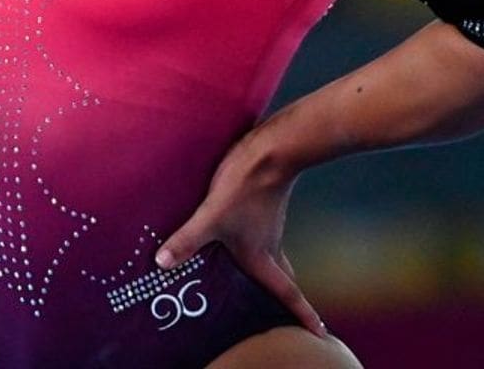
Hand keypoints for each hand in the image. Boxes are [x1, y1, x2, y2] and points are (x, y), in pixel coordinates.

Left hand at [154, 127, 326, 337]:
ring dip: (268, 269)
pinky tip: (238, 234)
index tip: (322, 335)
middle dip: (285, 297)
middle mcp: (270, 243)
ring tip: (252, 279)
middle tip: (286, 313)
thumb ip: (187, 239)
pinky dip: (256, 242)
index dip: (303, 315)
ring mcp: (269, 223)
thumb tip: (161, 263)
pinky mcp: (263, 204)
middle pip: (282, 277)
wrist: (271, 150)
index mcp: (263, 256)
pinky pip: (262, 232)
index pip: (287, 293)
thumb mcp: (211, 215)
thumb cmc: (245, 187)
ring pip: (272, 254)